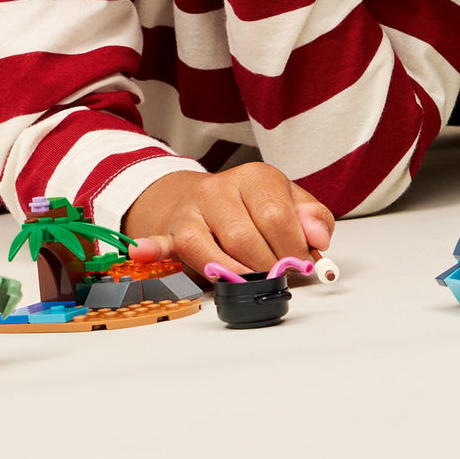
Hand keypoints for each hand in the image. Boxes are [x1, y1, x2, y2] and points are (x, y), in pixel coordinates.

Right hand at [121, 163, 334, 275]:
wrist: (207, 200)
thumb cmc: (255, 208)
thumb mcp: (290, 202)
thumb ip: (312, 217)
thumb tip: (318, 239)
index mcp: (256, 176)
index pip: (278, 217)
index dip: (293, 249)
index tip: (300, 266)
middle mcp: (221, 187)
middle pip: (246, 237)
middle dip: (266, 267)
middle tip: (276, 278)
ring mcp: (194, 209)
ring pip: (213, 250)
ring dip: (235, 274)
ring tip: (249, 282)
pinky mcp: (173, 232)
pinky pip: (163, 242)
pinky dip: (153, 249)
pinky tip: (142, 253)